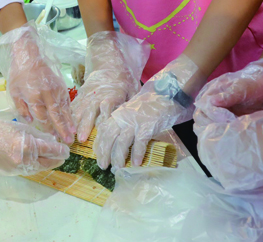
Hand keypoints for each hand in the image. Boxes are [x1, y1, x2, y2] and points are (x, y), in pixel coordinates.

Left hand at [0, 23, 75, 142]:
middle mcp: (47, 94)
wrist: (30, 56)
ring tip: (74, 133)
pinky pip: (66, 100)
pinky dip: (69, 110)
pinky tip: (72, 118)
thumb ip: (22, 108)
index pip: (43, 117)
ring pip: (64, 108)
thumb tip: (31, 122)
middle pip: (56, 115)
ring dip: (69, 122)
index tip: (53, 138)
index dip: (48, 128)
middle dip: (63, 129)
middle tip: (69, 141)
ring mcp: (55, 89)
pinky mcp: (60, 85)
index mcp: (34, 97)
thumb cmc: (19, 74)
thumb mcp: (14, 92)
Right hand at [0, 117, 69, 175]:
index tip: (66, 149)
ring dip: (48, 163)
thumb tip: (51, 140)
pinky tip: (39, 160)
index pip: (50, 150)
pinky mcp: (11, 172)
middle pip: (47, 162)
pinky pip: (28, 170)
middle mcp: (23, 159)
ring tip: (54, 158)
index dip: (60, 150)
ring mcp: (17, 168)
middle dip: (57, 159)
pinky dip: (36, 165)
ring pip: (39, 168)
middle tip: (63, 155)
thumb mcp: (21, 127)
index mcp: (26, 145)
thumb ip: (37, 135)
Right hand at [71, 31, 149, 141]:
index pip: (107, 105)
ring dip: (74, 123)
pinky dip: (69, 116)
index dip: (103, 117)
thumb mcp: (132, 91)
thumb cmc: (124, 81)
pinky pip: (73, 105)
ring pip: (79, 109)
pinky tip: (65, 126)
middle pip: (89, 110)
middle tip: (81, 139)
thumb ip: (129, 105)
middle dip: (84, 125)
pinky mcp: (81, 94)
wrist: (109, 64)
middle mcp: (98, 95)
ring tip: (70, 136)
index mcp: (113, 94)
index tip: (100, 130)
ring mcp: (87, 94)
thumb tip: (130, 122)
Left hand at [94, 54, 198, 168]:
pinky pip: (139, 142)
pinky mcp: (147, 126)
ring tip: (118, 168)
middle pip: (109, 137)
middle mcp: (123, 118)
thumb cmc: (149, 105)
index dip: (99, 143)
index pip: (103, 130)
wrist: (165, 94)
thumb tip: (116, 140)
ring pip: (122, 142)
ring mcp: (134, 122)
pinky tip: (136, 163)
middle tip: (103, 166)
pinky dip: (137, 154)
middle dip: (104, 153)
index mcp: (118, 114)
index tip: (97, 155)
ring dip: (118, 157)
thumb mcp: (131, 111)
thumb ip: (123, 122)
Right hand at [193, 59, 262, 126]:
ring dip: (215, 129)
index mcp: (211, 91)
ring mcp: (216, 113)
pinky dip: (221, 132)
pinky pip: (216, 128)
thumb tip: (212, 101)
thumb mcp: (241, 88)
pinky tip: (230, 134)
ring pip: (206, 124)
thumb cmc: (251, 85)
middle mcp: (210, 102)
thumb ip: (227, 95)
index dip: (212, 114)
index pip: (203, 106)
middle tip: (227, 127)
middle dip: (210, 124)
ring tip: (229, 131)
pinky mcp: (224, 121)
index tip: (226, 118)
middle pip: (200, 116)